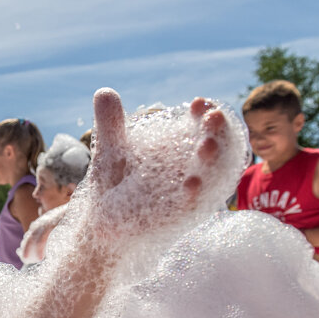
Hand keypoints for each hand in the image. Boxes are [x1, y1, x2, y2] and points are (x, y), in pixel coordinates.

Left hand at [84, 88, 231, 239]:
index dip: (203, 114)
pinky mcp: (172, 217)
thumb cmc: (113, 185)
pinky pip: (188, 207)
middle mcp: (187, 170)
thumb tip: (104, 92)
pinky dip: (192, 196)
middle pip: (213, 148)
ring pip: (208, 178)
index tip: (197, 103)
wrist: (101, 226)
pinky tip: (190, 183)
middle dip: (218, 133)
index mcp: (176, 150)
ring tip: (206, 146)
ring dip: (211, 162)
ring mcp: (183, 194)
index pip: (199, 127)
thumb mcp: (111, 151)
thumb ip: (111, 124)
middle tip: (214, 116)